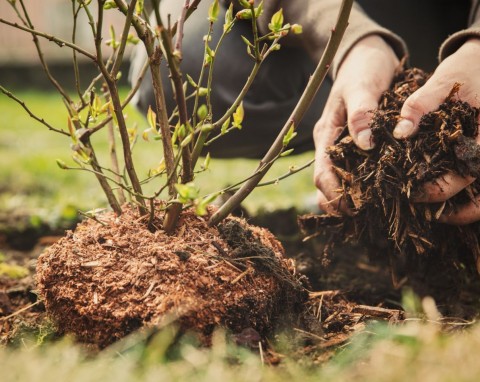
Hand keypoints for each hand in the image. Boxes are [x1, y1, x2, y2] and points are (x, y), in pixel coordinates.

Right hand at [313, 35, 398, 213]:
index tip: (352, 208)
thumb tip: (365, 144)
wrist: (367, 55)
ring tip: (370, 212)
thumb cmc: (363, 68)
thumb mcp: (362, 86)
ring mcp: (343, 146)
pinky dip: (363, 185)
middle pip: (327, 183)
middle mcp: (331, 144)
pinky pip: (355, 170)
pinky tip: (378, 194)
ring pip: (340, 180)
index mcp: (326, 134)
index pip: (322, 173)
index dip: (333, 194)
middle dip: (340, 203)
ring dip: (350, 198)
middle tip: (362, 217)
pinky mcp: (357, 145)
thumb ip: (362, 113)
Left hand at [393, 38, 479, 224]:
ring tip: (431, 213)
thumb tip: (399, 133)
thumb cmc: (466, 71)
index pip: (467, 175)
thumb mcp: (442, 82)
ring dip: (462, 210)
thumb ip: (419, 106)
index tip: (411, 195)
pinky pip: (478, 185)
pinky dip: (463, 198)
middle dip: (454, 211)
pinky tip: (439, 198)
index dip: (439, 191)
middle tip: (422, 212)